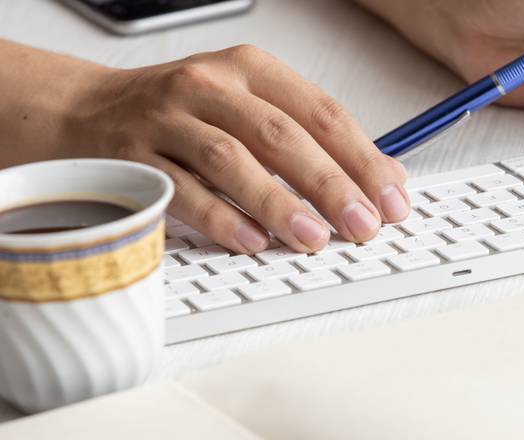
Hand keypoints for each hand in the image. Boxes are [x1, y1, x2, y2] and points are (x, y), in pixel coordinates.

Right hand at [64, 46, 408, 252]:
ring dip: (278, 203)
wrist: (86, 110)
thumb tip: (375, 183)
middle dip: (331, 184)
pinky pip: (181, 189)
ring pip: (232, 159)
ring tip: (313, 238)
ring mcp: (168, 119)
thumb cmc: (182, 114)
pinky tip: (251, 241)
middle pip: (282, 135)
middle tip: (363, 224)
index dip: (363, 158)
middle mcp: (210, 87)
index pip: (321, 112)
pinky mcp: (134, 155)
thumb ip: (306, 141)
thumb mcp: (245, 107)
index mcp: (250, 70)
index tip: (391, 198)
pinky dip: (219, 217)